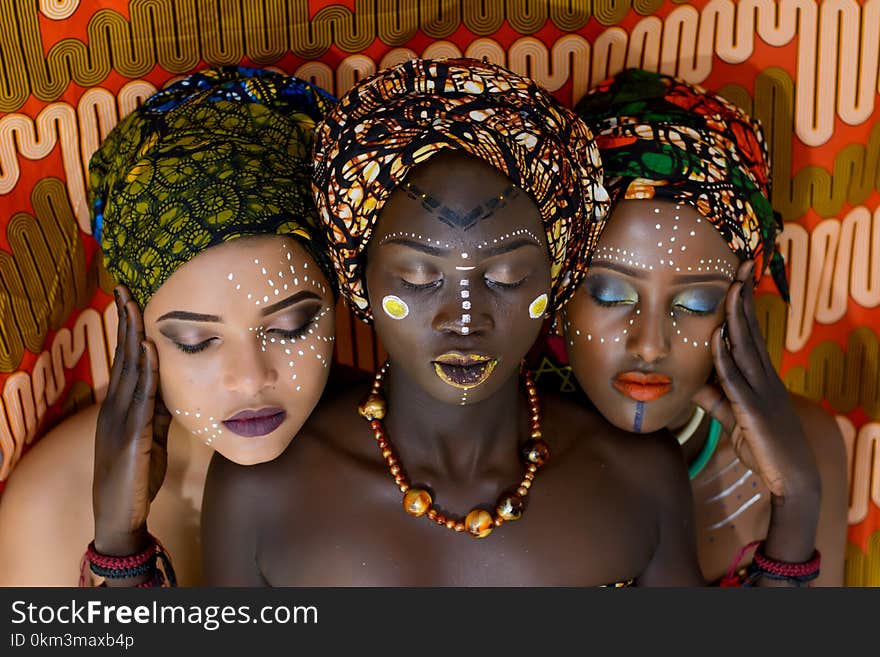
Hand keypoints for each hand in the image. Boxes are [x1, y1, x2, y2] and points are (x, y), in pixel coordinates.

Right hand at [92, 285, 169, 555]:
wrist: (120, 514)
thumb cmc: (136, 477)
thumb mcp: (151, 438)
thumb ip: (158, 413)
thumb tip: (171, 390)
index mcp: (119, 408)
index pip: (125, 361)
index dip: (127, 331)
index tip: (129, 302)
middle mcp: (115, 409)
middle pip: (123, 358)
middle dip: (125, 323)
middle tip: (125, 290)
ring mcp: (120, 421)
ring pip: (129, 371)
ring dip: (134, 338)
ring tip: (134, 307)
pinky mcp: (132, 437)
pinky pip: (141, 399)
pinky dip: (147, 373)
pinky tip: (151, 351)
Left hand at [691, 261, 818, 501]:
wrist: (790, 479)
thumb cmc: (763, 445)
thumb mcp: (732, 416)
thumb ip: (713, 397)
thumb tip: (689, 381)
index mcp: (760, 375)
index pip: (750, 332)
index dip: (743, 304)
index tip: (738, 275)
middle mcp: (763, 377)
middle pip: (751, 330)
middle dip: (744, 297)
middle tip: (741, 265)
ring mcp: (761, 392)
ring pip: (745, 348)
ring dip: (736, 318)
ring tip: (730, 289)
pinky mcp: (753, 411)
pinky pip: (735, 381)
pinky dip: (725, 359)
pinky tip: (716, 339)